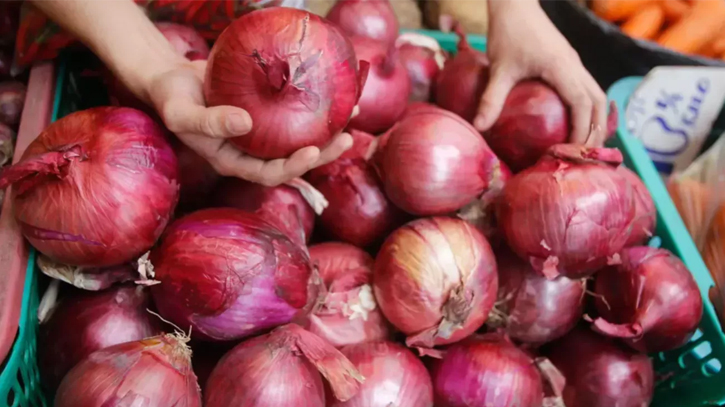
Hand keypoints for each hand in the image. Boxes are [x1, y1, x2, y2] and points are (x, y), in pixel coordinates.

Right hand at [146, 60, 352, 185]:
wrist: (172, 80)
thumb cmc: (171, 100)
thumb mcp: (182, 114)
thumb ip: (209, 122)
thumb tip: (246, 123)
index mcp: (235, 161)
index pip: (270, 173)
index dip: (293, 167)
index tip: (313, 151)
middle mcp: (253, 152)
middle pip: (294, 160)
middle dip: (323, 153)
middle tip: (346, 138)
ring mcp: (262, 134)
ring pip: (300, 138)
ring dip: (328, 131)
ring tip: (352, 114)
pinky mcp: (268, 112)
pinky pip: (295, 114)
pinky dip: (315, 108)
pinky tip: (335, 95)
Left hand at [474, 1, 607, 146]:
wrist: (516, 4)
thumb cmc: (508, 33)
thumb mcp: (499, 68)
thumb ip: (491, 98)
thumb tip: (479, 127)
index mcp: (563, 68)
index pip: (583, 104)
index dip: (583, 130)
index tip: (574, 152)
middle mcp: (576, 66)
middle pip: (599, 103)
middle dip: (596, 131)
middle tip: (584, 157)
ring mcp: (575, 64)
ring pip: (597, 96)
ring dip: (595, 120)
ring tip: (584, 145)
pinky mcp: (569, 62)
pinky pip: (588, 89)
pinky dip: (588, 109)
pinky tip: (576, 123)